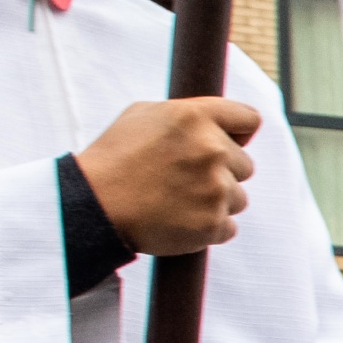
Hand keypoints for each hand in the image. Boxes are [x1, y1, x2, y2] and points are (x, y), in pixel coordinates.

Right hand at [75, 93, 262, 254]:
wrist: (92, 206)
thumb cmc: (114, 159)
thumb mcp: (143, 116)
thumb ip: (189, 114)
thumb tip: (224, 124)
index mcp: (195, 117)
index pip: (250, 119)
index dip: (240, 133)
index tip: (229, 143)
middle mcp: (211, 149)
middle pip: (245, 165)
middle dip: (222, 173)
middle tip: (183, 180)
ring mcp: (215, 188)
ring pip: (238, 198)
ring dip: (215, 202)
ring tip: (177, 202)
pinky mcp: (212, 222)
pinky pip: (228, 227)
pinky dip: (208, 228)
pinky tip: (179, 221)